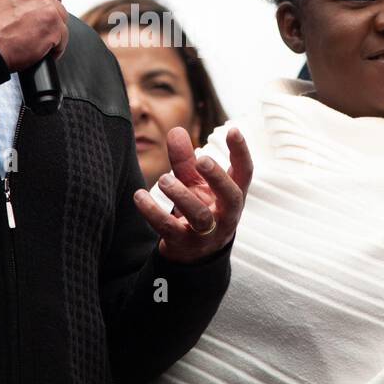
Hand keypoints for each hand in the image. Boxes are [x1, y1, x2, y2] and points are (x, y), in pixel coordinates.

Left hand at [134, 127, 253, 263]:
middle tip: (202, 160)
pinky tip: (139, 196)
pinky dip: (152, 212)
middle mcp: (225, 215)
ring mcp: (206, 233)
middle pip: (230, 196)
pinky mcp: (183, 244)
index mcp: (232, 195)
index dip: (241, 152)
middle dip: (217, 178)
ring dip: (181, 196)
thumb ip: (185, 159)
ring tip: (164, 180)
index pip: (244, 173)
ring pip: (199, 216)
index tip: (233, 130)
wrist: (194, 253)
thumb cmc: (199, 207)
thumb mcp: (195, 183)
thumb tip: (176, 131)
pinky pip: (168, 228)